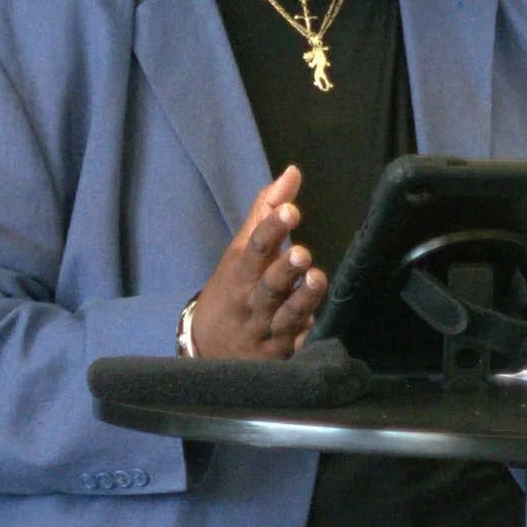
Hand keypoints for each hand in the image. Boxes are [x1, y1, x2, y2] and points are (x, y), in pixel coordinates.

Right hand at [189, 165, 327, 359]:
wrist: (206, 348)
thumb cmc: (232, 289)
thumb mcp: (241, 252)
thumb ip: (266, 212)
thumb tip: (292, 173)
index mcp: (241, 273)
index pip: (255, 248)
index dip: (272, 228)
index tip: (290, 210)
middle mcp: (253, 302)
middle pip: (269, 286)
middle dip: (283, 270)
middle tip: (301, 253)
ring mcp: (266, 331)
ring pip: (286, 317)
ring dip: (302, 300)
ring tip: (316, 279)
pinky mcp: (281, 354)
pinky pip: (296, 347)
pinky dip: (307, 338)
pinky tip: (320, 327)